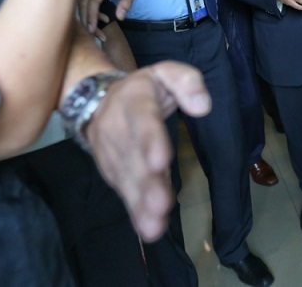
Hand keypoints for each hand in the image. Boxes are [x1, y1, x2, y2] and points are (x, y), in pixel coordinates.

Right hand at [79, 0, 135, 32]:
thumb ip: (127, 3)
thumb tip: (120, 17)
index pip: (93, 1)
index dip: (92, 16)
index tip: (92, 29)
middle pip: (83, 6)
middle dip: (88, 23)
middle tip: (97, 36)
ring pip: (80, 7)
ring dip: (87, 21)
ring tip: (99, 33)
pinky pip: (80, 6)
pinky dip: (88, 16)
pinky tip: (100, 20)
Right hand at [85, 61, 210, 241]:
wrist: (98, 98)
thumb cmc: (144, 88)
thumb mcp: (166, 72)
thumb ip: (187, 82)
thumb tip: (203, 106)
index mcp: (134, 100)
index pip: (142, 120)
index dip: (150, 141)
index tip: (161, 161)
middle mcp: (117, 129)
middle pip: (133, 157)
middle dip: (146, 183)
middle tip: (160, 204)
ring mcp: (112, 154)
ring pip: (127, 180)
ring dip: (140, 204)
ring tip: (155, 225)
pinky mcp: (113, 172)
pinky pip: (124, 192)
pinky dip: (135, 212)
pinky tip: (148, 229)